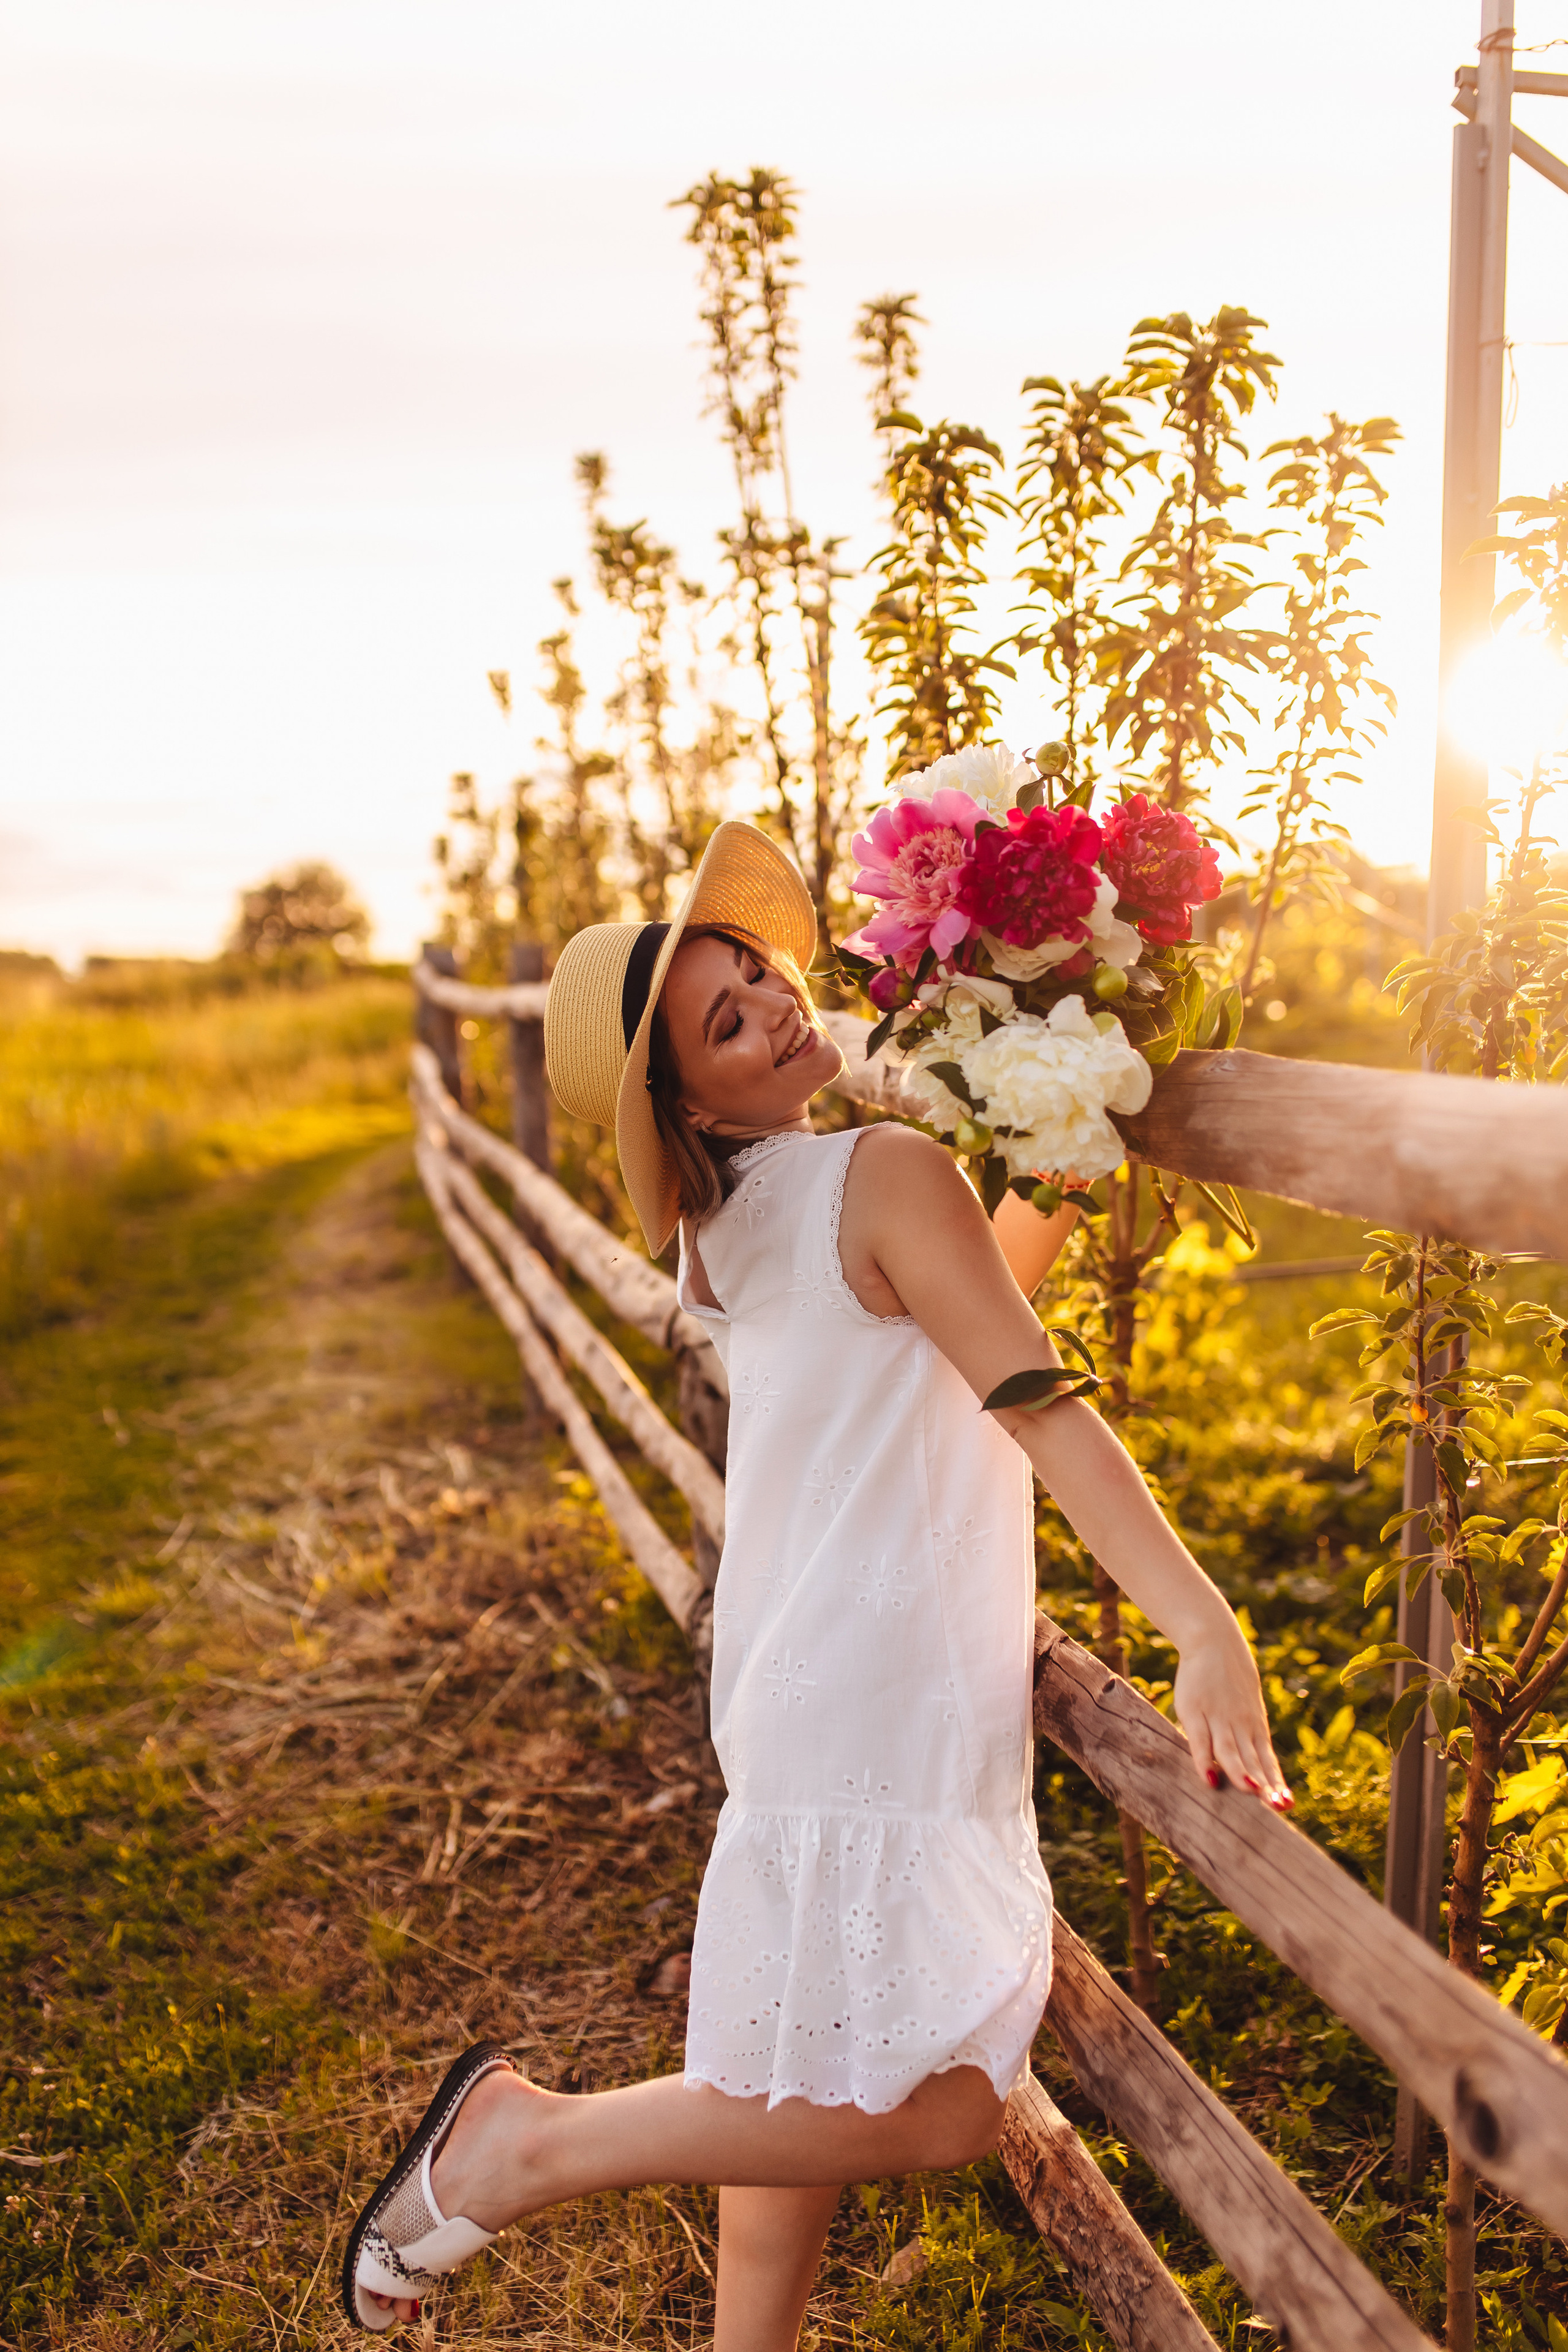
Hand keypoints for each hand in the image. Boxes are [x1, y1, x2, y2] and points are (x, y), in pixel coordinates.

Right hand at [1172, 1625, 1292, 1810]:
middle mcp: (1240, 1725)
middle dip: (1265, 1786)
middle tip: (1276, 1808)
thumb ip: (1250, 1732)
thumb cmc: (1231, 1678)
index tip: (1287, 1805)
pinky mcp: (1194, 1711)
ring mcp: (1218, 1718)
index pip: (1268, 1760)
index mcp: (1255, 1726)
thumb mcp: (1247, 1705)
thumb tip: (1258, 1762)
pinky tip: (1210, 1778)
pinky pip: (1200, 1741)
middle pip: (1253, 1761)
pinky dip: (1205, 1761)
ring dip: (1241, 1773)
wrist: (1214, 1641)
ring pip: (1231, 1752)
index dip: (1276, 1783)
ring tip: (1251, 1791)